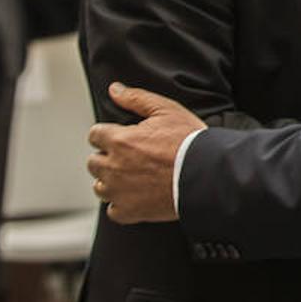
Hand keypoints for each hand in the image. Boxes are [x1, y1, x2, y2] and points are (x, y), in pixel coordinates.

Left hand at [86, 83, 204, 224]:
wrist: (206, 174)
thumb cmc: (190, 142)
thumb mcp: (167, 110)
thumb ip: (137, 98)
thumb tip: (115, 90)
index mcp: (120, 141)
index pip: (95, 135)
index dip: (109, 134)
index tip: (122, 137)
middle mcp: (113, 167)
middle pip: (94, 162)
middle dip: (108, 157)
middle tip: (132, 156)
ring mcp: (119, 192)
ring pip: (100, 186)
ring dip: (112, 181)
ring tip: (134, 176)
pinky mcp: (129, 211)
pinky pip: (113, 210)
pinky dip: (122, 204)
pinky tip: (137, 195)